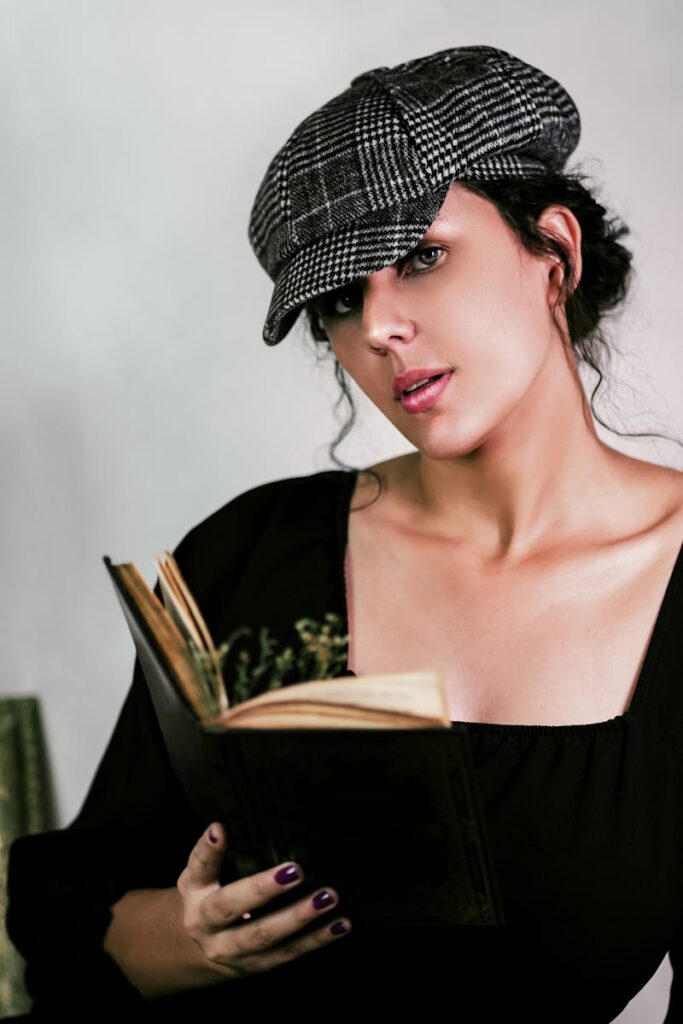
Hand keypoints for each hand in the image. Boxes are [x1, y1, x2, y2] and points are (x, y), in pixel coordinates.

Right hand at [176, 822, 351, 978]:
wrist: (203, 951)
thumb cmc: (207, 898)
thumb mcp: (200, 876)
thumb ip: (209, 854)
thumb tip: (219, 827)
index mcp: (195, 895)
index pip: (199, 869)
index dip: (208, 851)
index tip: (220, 829)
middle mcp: (208, 926)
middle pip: (231, 908)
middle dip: (263, 890)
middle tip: (295, 871)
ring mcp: (232, 950)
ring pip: (265, 935)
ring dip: (299, 917)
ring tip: (327, 897)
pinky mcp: (258, 965)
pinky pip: (289, 953)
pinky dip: (317, 939)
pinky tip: (340, 924)